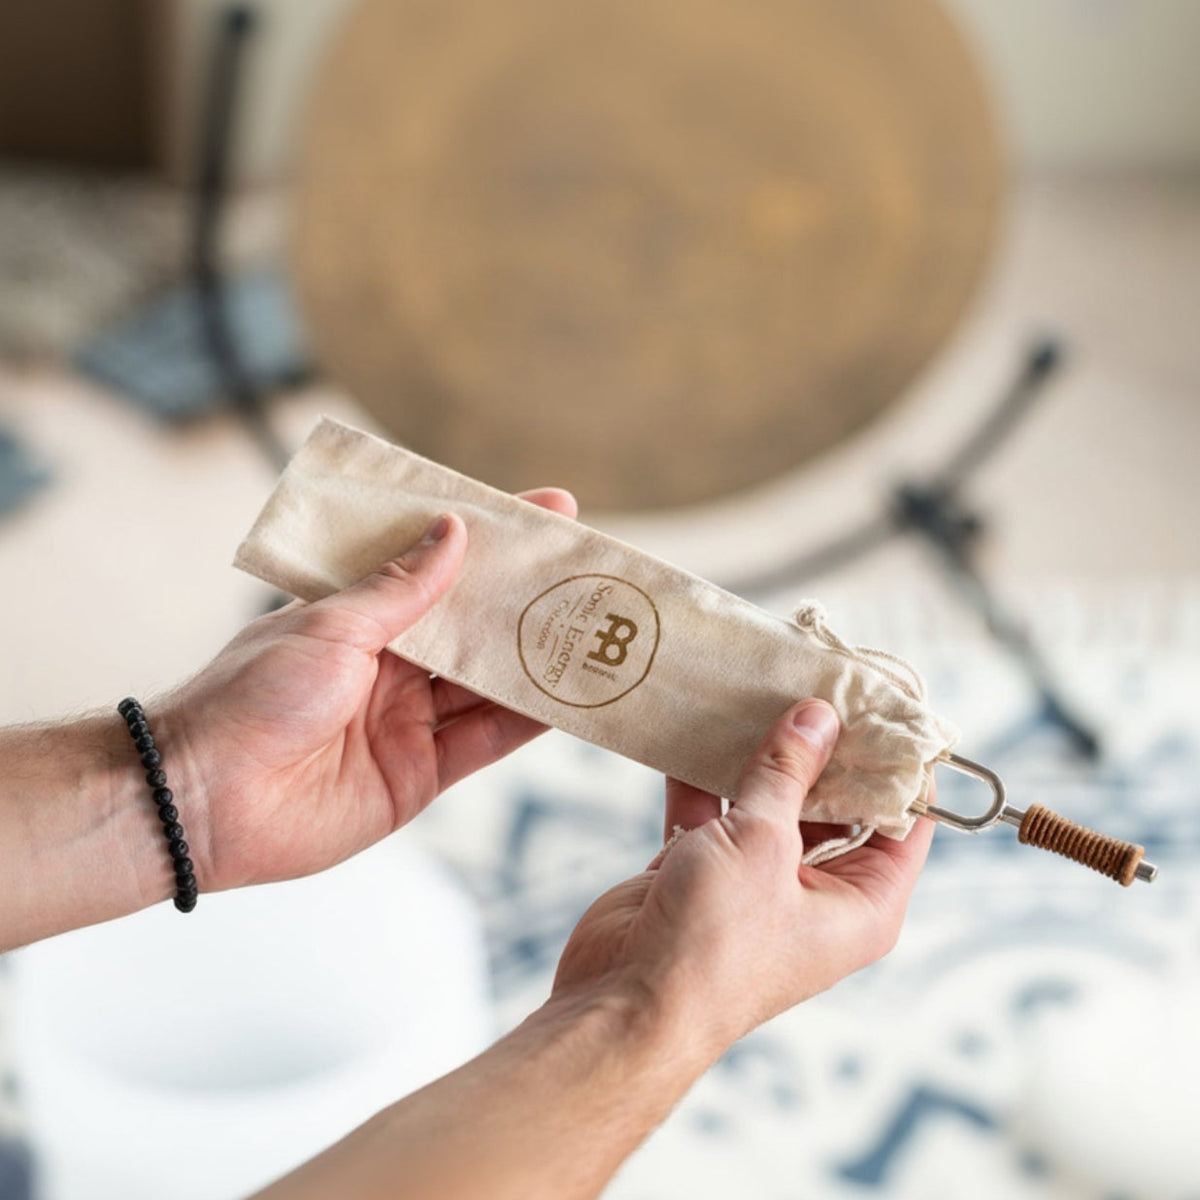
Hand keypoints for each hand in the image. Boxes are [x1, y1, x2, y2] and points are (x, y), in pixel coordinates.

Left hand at [161, 488, 576, 893]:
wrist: (205, 801)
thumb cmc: (249, 698)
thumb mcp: (331, 626)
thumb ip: (401, 588)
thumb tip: (452, 531)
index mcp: (360, 615)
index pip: (440, 564)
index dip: (493, 539)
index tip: (546, 512)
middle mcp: (391, 663)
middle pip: (476, 624)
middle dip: (531, 599)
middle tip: (592, 573)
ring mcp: (409, 719)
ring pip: (491, 682)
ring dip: (541, 658)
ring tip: (600, 630)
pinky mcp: (421, 772)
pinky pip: (487, 739)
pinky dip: (530, 720)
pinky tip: (570, 696)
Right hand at [553, 699, 933, 1062]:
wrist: (624, 1004)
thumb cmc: (713, 948)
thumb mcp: (764, 844)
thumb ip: (788, 772)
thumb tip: (818, 716)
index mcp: (862, 902)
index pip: (904, 818)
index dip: (898, 759)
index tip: (886, 697)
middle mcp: (816, 891)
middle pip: (835, 801)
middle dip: (823, 744)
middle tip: (818, 678)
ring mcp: (756, 880)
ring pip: (769, 799)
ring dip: (759, 752)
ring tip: (761, 687)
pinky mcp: (702, 871)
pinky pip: (712, 809)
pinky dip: (703, 773)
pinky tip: (697, 724)